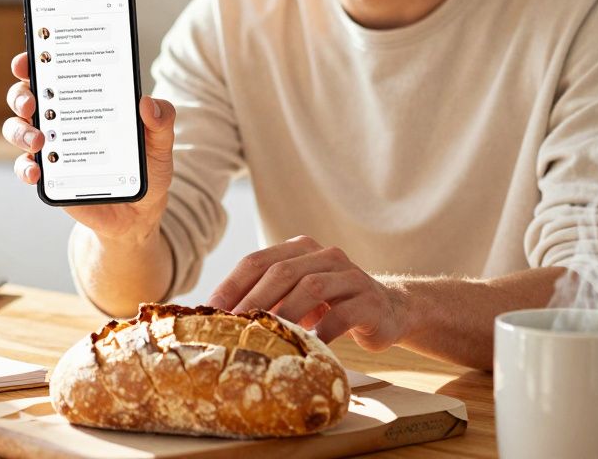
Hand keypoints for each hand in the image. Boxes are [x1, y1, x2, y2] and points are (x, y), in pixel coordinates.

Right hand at [0, 51, 176, 244]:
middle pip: (26, 97)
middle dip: (21, 94)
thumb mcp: (160, 142)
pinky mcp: (49, 175)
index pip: (54, 72)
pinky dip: (26, 167)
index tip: (30, 58)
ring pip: (18, 129)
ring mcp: (51, 147)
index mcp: (85, 99)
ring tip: (38, 140)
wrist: (141, 211)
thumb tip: (148, 104)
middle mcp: (61, 118)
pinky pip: (26, 167)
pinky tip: (36, 171)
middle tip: (31, 102)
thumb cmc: (146, 167)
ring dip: (20, 131)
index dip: (36, 61)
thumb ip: (161, 120)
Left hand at [205, 235, 408, 349]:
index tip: (209, 312)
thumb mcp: (296, 296)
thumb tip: (214, 319)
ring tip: (266, 337)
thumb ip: (266, 297)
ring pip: (312, 288)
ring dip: (286, 314)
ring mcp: (350, 276)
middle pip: (282, 272)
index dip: (231, 286)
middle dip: (253, 300)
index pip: (257, 261)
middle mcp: (325, 256)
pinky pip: (343, 315)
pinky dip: (323, 331)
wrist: (388, 310)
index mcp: (299, 249)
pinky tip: (308, 347)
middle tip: (233, 328)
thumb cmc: (329, 306)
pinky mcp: (370, 301)